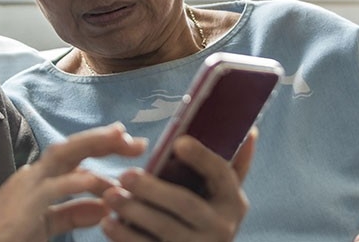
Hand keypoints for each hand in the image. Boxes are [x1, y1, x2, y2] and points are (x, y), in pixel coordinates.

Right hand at [0, 122, 146, 241]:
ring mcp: (27, 186)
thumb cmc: (4, 240)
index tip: (129, 143)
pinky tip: (103, 182)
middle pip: (73, 146)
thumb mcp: (45, 225)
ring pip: (65, 154)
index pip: (74, 155)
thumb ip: (71, 214)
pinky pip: (57, 187)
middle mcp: (33, 175)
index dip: (101, 146)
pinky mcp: (25, 204)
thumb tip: (102, 208)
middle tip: (137, 141)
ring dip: (97, 146)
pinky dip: (82, 183)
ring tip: (125, 144)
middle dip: (105, 139)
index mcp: (37, 179)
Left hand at [100, 128, 257, 240]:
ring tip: (110, 197)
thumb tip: (250, 128)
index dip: (201, 157)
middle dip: (153, 189)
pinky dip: (127, 238)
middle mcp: (222, 228)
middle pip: (186, 204)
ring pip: (165, 230)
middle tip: (125, 175)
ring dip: (134, 213)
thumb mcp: (225, 194)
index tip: (178, 142)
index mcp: (233, 202)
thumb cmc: (209, 218)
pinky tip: (109, 224)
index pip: (221, 174)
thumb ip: (234, 164)